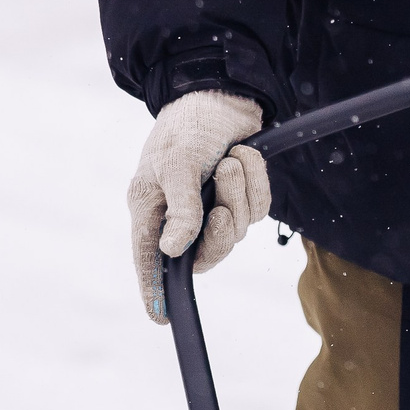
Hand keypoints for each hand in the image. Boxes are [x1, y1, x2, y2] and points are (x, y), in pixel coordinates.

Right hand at [128, 89, 267, 321]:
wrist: (222, 92)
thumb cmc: (186, 126)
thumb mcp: (177, 163)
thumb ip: (180, 207)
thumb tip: (174, 251)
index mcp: (152, 210)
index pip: (150, 260)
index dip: (154, 290)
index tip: (161, 318)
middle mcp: (181, 215)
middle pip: (206, 255)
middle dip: (220, 233)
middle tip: (221, 209)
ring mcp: (213, 206)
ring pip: (238, 229)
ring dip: (239, 193)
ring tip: (230, 160)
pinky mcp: (241, 195)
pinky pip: (259, 207)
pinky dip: (257, 181)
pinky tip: (246, 154)